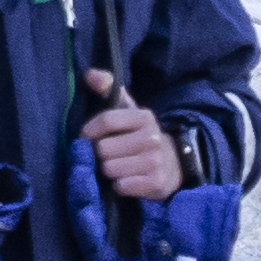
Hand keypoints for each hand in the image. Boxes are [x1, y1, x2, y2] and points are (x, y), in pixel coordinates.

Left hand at [75, 72, 178, 200]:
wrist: (173, 163)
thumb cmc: (139, 135)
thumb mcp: (127, 111)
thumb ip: (108, 89)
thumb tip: (90, 73)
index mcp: (144, 117)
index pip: (106, 121)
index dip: (89, 131)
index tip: (87, 136)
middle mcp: (152, 138)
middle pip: (103, 149)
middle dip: (99, 154)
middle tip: (108, 154)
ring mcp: (155, 162)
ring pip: (109, 169)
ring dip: (108, 170)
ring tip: (118, 166)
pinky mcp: (156, 183)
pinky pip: (121, 186)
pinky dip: (119, 185)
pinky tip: (128, 179)